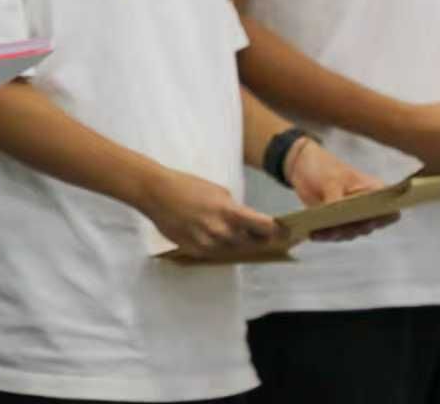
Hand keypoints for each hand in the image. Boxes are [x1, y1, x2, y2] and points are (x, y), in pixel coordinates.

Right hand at [141, 167, 284, 259]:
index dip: (276, 230)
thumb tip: (245, 221)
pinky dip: (219, 247)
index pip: (264, 227)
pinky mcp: (194, 250)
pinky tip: (217, 238)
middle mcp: (221, 232)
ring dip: (239, 245)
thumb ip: (234, 209)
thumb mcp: (218, 191)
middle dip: (260, 240)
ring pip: (233, 251)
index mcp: (229, 213)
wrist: (156, 192)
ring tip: (242, 238)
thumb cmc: (187, 186)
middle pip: (252, 243)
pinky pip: (215, 253)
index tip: (283, 230)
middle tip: (268, 238)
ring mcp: (207, 244)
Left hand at [284, 140, 398, 242]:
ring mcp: (353, 217)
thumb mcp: (331, 179)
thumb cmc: (324, 167)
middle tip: (337, 228)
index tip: (369, 220)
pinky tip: (314, 234)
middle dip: (353, 229)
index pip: (389, 212)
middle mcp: (368, 208)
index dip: (383, 220)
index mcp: (375, 192)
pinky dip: (324, 235)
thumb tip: (336, 218)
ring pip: (350, 233)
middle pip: (367, 226)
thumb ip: (336, 199)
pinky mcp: (337, 223)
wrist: (303, 165)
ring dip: (336, 234)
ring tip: (320, 232)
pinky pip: (334, 234)